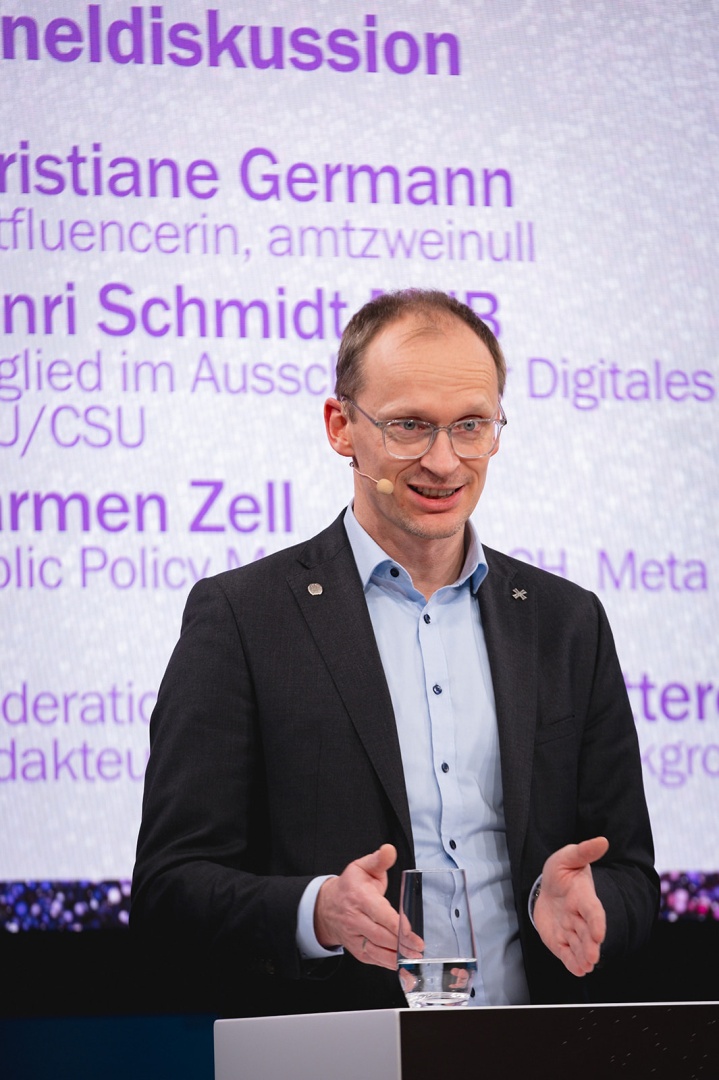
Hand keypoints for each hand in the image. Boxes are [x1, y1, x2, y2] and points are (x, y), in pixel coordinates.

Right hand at [314, 844, 422, 969]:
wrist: (327, 906)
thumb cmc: (351, 885)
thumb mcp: (363, 867)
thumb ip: (379, 860)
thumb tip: (389, 850)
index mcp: (359, 897)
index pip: (379, 914)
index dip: (396, 924)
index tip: (411, 932)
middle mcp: (355, 919)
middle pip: (380, 934)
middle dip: (401, 943)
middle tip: (419, 948)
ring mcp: (354, 936)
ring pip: (376, 950)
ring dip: (396, 956)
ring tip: (414, 958)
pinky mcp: (356, 949)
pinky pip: (372, 959)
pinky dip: (387, 964)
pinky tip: (401, 965)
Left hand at [533, 836, 608, 976]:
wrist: (547, 887)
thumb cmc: (561, 871)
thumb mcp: (568, 856)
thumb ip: (583, 851)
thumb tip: (603, 840)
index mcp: (584, 897)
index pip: (593, 911)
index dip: (597, 922)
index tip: (599, 934)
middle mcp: (580, 916)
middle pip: (587, 933)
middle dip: (590, 945)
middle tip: (592, 957)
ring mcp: (571, 930)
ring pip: (579, 946)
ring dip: (583, 956)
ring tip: (586, 966)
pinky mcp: (560, 941)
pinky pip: (567, 954)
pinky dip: (573, 963)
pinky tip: (578, 970)